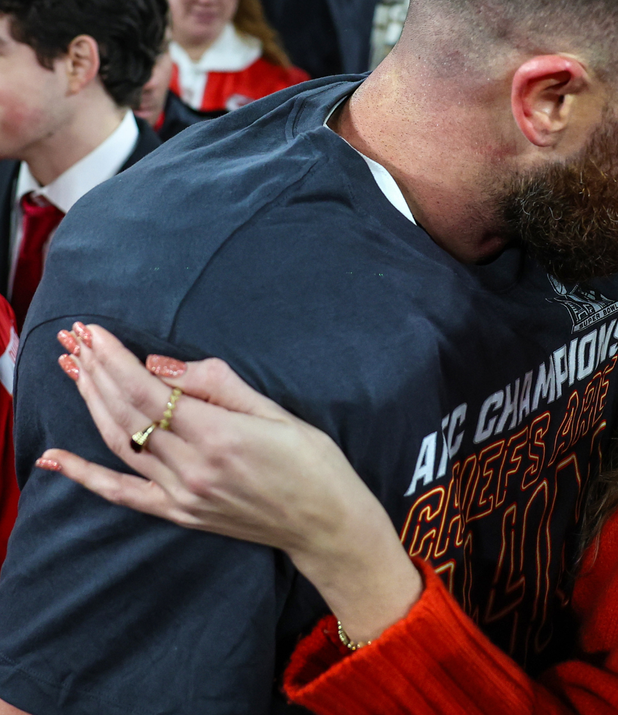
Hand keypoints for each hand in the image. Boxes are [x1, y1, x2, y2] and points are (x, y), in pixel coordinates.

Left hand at [46, 323, 421, 641]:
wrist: (327, 524)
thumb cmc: (314, 464)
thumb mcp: (277, 412)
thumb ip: (219, 386)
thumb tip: (162, 367)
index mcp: (220, 437)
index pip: (148, 391)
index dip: (115, 359)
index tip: (94, 331)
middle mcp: (193, 468)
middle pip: (125, 413)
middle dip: (95, 371)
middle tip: (74, 339)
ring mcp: (183, 495)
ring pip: (119, 443)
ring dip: (90, 403)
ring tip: (71, 368)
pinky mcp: (180, 513)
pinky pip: (121, 493)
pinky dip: (83, 476)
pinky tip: (52, 457)